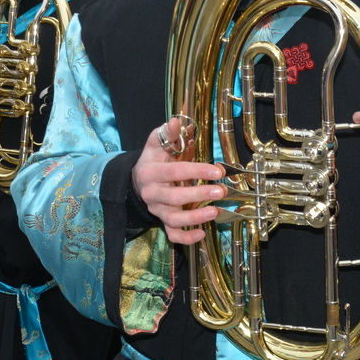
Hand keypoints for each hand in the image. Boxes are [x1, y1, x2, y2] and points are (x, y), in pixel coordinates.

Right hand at [132, 117, 227, 245]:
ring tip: (215, 212)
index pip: (174, 172)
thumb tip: (176, 121)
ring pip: (173, 219)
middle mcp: (152, 194)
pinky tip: (202, 234)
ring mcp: (157, 210)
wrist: (138, 180)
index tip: (217, 171)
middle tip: (221, 191)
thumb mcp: (156, 144)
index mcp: (150, 172)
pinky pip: (172, 234)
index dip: (196, 171)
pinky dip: (186, 238)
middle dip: (198, 195)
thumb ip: (166, 133)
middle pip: (174, 198)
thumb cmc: (154, 160)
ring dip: (195, 218)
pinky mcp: (162, 222)